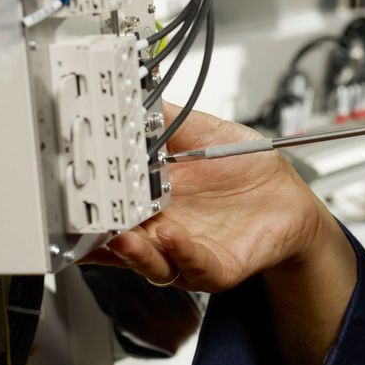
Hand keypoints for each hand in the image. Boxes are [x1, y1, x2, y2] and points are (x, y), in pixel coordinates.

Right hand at [83, 102, 336, 290]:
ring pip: (151, 261)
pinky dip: (181, 253)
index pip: (112, 201)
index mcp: (153, 196)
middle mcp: (163, 229)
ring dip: (135, 250)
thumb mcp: (203, 132)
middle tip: (86, 216)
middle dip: (102, 230)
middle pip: (121, 237)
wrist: (289, 197)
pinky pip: (194, 266)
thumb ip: (165, 120)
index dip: (92, 196)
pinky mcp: (216, 268)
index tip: (75, 184)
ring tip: (124, 234)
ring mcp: (187, 252)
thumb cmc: (246, 167)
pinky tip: (172, 236)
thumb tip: (133, 97)